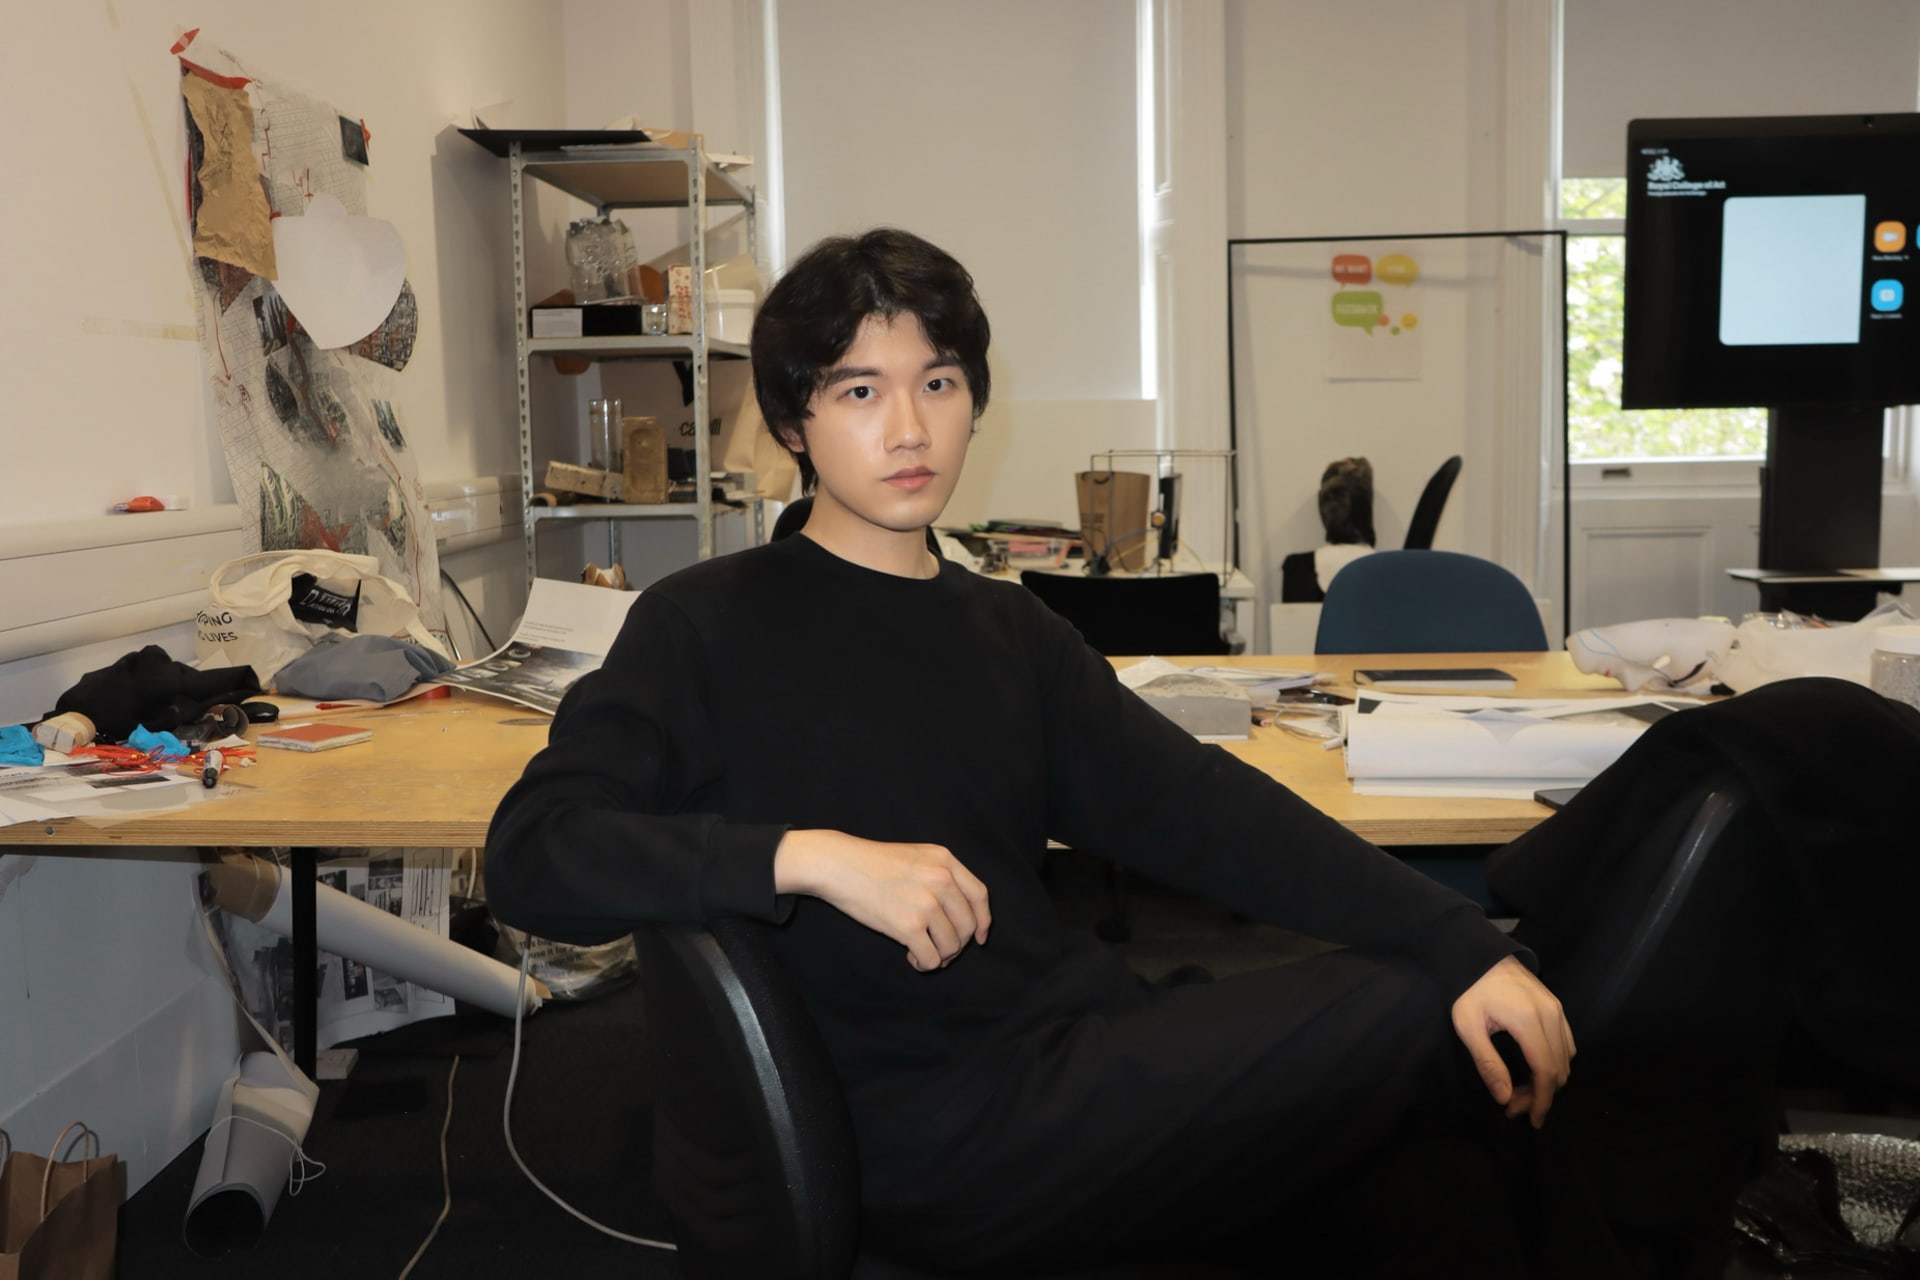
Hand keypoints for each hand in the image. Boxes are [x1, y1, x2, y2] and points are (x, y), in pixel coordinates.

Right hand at [773, 829, 990, 971]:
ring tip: (921, 952)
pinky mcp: (909, 926)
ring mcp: (926, 903)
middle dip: (957, 944)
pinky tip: (911, 957)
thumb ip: (941, 877)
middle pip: (968, 925)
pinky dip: (925, 964)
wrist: (838, 865)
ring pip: (952, 945)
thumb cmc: (872, 864)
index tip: (980, 938)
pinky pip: (931, 958)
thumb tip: (961, 918)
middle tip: (940, 949)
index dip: (983, 921)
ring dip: (940, 956)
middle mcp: (942, 879)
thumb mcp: (916, 856)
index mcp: (945, 860)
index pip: (979, 896)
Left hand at [1450, 955, 1575, 1127]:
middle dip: (1540, 1095)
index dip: (1541, 1101)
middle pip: (1558, 1069)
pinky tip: (1534, 1070)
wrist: (1478, 955)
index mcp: (1529, 1021)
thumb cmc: (1469, 990)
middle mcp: (1551, 1016)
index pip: (1546, 1072)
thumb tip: (1505, 1098)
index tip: (1532, 1121)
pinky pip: (1566, 1043)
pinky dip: (1555, 1063)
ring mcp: (1557, 1009)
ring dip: (1549, 1080)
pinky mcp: (1557, 1007)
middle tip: (1515, 1106)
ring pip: (1566, 1058)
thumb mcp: (1468, 1027)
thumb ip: (1488, 1063)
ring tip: (1521, 1091)